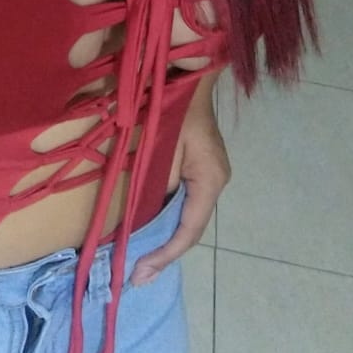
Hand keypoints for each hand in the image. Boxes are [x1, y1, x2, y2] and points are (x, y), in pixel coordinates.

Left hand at [129, 96, 230, 286]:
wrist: (187, 76)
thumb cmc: (174, 107)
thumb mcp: (162, 146)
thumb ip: (158, 183)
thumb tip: (147, 216)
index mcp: (210, 180)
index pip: (189, 231)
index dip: (164, 255)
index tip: (140, 273)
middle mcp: (215, 182)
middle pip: (190, 229)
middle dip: (164, 253)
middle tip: (137, 276)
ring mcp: (210, 176)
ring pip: (187, 217)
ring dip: (165, 238)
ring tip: (140, 262)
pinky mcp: (201, 168)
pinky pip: (184, 201)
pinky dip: (168, 218)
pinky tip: (150, 230)